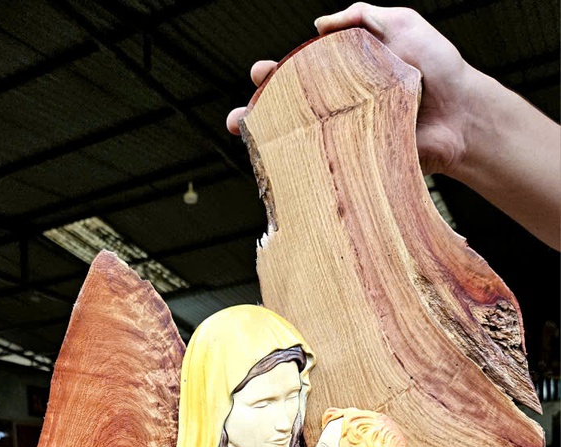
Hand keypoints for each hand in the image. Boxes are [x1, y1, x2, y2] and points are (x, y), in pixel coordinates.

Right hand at [226, 4, 476, 177]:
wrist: (463, 116)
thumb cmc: (439, 69)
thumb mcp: (402, 24)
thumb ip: (363, 16)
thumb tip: (318, 26)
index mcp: (346, 73)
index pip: (301, 72)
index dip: (275, 75)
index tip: (259, 75)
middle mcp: (342, 106)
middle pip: (290, 110)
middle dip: (259, 114)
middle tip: (239, 118)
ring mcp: (348, 138)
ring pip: (300, 142)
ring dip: (269, 147)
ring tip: (248, 144)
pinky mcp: (360, 164)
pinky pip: (327, 169)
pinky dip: (304, 172)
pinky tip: (283, 172)